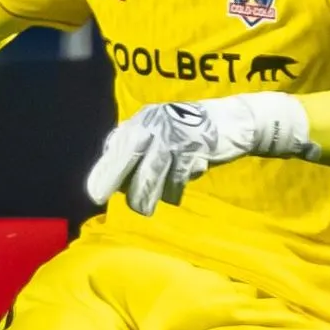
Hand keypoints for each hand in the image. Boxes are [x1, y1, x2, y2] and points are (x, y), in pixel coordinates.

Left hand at [86, 93, 316, 215]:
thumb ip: (138, 151)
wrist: (235, 120)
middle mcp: (155, 123)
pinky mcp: (196, 146)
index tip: (94, 194)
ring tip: (145, 209)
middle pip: (129, 159)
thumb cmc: (190, 134)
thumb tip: (113, 179)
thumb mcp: (161, 135)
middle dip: (119, 185)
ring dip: (147, 196)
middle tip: (115, 205)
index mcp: (142, 120)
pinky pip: (178, 177)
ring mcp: (176, 134)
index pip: (117, 147)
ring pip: (153, 173)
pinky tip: (175, 194)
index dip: (105, 172)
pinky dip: (175, 190)